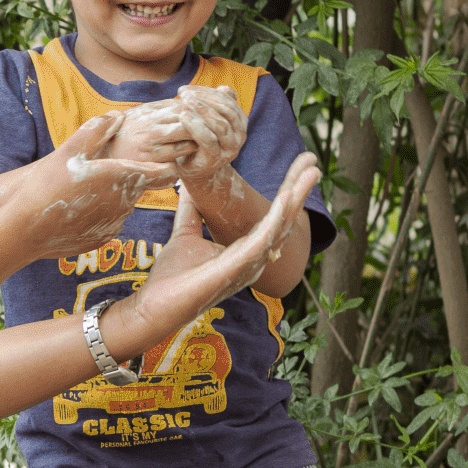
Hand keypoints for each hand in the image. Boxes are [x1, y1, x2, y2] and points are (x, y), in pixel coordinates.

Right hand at [4, 112, 175, 262]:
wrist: (28, 229)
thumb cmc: (49, 186)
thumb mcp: (70, 149)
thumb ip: (97, 130)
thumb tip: (118, 116)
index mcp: (124, 178)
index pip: (165, 173)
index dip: (166, 165)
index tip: (161, 160)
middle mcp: (127, 203)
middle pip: (138, 187)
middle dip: (126, 178)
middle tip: (99, 172)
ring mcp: (116, 223)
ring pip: (122, 205)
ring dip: (111, 196)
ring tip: (81, 191)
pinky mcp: (103, 238)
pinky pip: (107, 222)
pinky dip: (98, 214)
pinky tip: (75, 210)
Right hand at [109, 88, 246, 182]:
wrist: (105, 152)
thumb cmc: (128, 132)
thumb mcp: (143, 114)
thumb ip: (164, 108)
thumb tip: (187, 99)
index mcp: (151, 111)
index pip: (182, 103)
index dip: (200, 105)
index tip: (214, 108)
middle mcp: (151, 123)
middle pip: (186, 114)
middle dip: (203, 117)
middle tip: (220, 121)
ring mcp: (151, 140)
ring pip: (184, 131)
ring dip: (200, 132)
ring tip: (211, 134)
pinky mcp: (151, 157)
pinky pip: (177, 151)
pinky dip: (189, 149)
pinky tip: (197, 148)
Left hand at [109, 153, 320, 353]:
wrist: (154, 306)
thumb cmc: (171, 278)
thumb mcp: (185, 233)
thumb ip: (192, 210)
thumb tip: (191, 184)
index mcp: (245, 252)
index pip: (271, 217)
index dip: (286, 191)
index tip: (299, 165)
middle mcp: (254, 260)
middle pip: (284, 220)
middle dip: (299, 189)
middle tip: (313, 161)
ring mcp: (249, 265)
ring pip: (281, 227)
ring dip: (296, 198)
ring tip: (310, 172)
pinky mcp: (238, 268)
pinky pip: (263, 239)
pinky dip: (276, 218)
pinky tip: (287, 197)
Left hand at [174, 86, 246, 173]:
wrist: (191, 167)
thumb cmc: (197, 138)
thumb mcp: (206, 119)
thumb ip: (214, 104)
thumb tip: (224, 88)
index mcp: (239, 120)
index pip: (227, 99)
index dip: (206, 91)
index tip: (185, 89)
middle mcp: (239, 134)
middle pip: (227, 110)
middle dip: (205, 99)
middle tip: (185, 95)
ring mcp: (230, 148)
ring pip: (220, 124)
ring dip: (202, 111)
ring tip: (184, 103)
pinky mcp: (216, 159)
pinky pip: (209, 140)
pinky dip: (196, 126)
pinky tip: (183, 117)